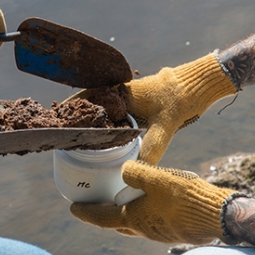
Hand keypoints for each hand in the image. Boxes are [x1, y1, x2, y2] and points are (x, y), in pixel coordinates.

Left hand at [71, 160, 245, 243]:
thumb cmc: (187, 198)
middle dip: (104, 215)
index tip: (73, 209)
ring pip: (135, 223)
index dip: (86, 213)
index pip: (103, 218)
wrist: (219, 215)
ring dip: (125, 213)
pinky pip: (151, 221)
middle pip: (117, 223)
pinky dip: (143, 212)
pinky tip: (150, 201)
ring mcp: (160, 232)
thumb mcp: (157, 178)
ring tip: (121, 199)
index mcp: (135, 219)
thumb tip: (124, 169)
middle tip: (95, 204)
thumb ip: (137, 172)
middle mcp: (145, 229)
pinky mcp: (174, 230)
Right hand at [73, 52, 236, 163]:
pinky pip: (116, 113)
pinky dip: (107, 122)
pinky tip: (104, 137)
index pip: (88, 98)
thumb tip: (136, 171)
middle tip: (62, 134)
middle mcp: (122, 92)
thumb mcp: (165, 126)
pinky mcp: (138, 103)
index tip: (55, 118)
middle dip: (77, 117)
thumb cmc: (181, 99)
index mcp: (122, 92)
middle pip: (92, 105)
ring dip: (91, 120)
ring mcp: (129, 97)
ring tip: (76, 137)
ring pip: (103, 109)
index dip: (71, 108)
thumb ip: (151, 148)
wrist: (199, 83)